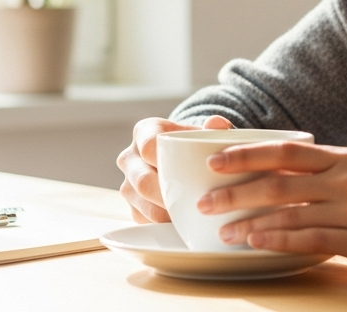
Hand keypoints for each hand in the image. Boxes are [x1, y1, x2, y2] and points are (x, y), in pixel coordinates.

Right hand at [117, 115, 234, 222]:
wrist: (183, 160)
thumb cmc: (194, 144)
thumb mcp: (204, 132)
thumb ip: (215, 127)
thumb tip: (218, 124)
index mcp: (144, 132)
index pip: (148, 146)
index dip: (165, 160)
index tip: (185, 171)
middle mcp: (130, 157)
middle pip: (143, 180)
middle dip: (169, 195)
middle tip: (194, 203)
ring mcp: (128, 183)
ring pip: (142, 203)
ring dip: (167, 213)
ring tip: (192, 215)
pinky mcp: (132, 206)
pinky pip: (144, 219)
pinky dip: (164, 223)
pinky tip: (183, 223)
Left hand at [196, 142, 346, 267]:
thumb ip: (336, 174)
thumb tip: (295, 181)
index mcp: (346, 158)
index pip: (285, 149)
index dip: (246, 153)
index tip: (214, 159)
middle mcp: (346, 178)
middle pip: (277, 178)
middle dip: (234, 189)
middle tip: (203, 200)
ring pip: (288, 209)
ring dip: (248, 219)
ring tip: (221, 228)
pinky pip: (311, 239)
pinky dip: (278, 240)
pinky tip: (257, 244)